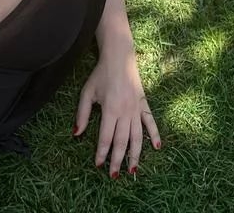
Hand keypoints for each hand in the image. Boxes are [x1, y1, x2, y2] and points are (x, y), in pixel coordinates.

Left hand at [73, 45, 160, 176]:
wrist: (120, 57)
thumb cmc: (101, 75)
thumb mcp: (87, 92)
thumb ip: (82, 114)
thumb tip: (76, 134)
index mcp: (110, 109)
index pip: (105, 137)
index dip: (101, 152)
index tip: (98, 165)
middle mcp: (125, 111)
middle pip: (122, 141)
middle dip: (117, 160)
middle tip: (114, 176)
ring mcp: (136, 108)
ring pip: (138, 136)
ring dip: (135, 154)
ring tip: (133, 170)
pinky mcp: (144, 103)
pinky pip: (151, 121)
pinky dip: (155, 134)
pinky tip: (157, 147)